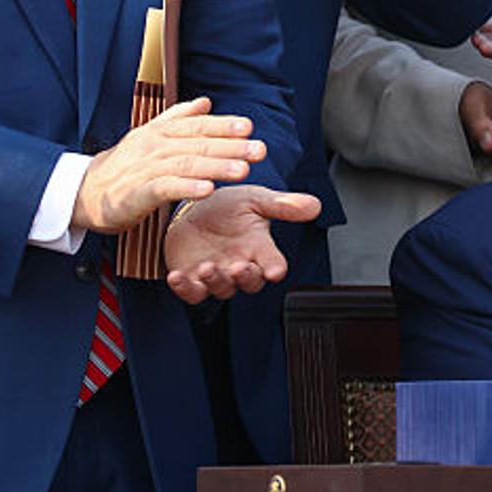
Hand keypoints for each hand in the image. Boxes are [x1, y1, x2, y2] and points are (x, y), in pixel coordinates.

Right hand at [72, 97, 264, 231]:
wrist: (85, 192)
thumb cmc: (125, 164)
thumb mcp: (150, 135)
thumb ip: (179, 118)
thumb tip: (206, 102)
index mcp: (160, 132)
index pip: (196, 126)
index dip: (222, 125)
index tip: (248, 127)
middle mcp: (154, 146)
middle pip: (197, 145)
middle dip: (231, 147)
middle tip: (259, 149)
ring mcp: (144, 169)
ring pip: (185, 165)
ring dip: (216, 167)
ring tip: (242, 170)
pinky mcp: (136, 193)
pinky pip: (164, 189)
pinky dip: (186, 188)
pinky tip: (208, 190)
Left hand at [164, 184, 320, 302]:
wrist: (193, 209)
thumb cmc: (228, 207)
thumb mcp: (255, 199)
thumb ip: (282, 205)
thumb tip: (314, 205)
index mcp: (260, 248)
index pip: (274, 264)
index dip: (275, 269)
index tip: (275, 271)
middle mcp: (241, 265)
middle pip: (250, 282)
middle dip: (246, 277)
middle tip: (239, 267)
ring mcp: (217, 274)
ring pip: (221, 289)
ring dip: (215, 281)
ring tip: (207, 266)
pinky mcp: (192, 279)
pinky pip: (191, 292)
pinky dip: (184, 287)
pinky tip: (177, 276)